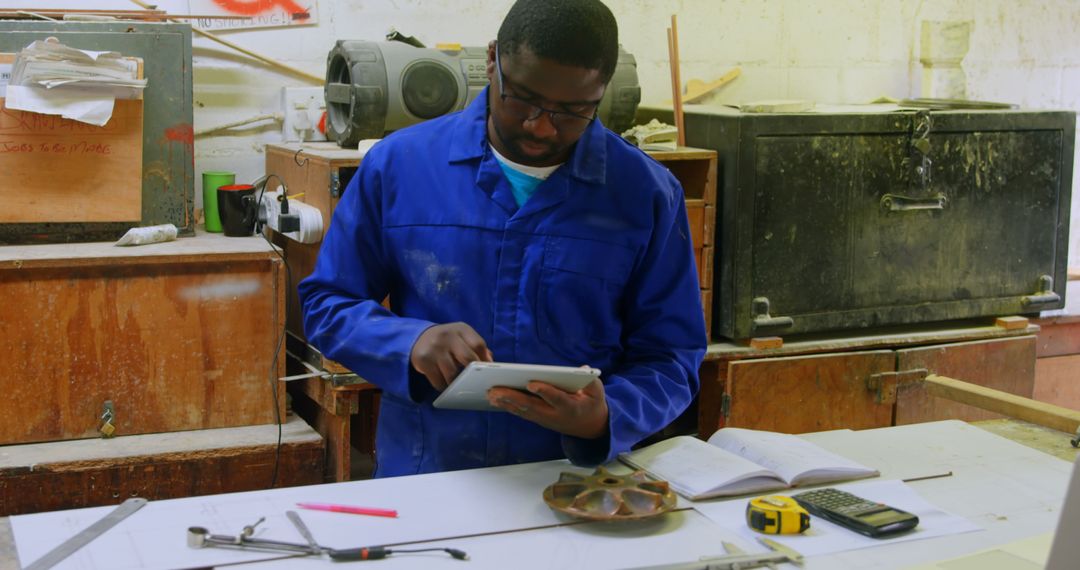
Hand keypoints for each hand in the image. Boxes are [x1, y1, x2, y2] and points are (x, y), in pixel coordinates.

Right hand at [410, 322, 492, 390]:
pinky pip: (438, 381)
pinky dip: (444, 386)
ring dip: (457, 383)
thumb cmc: (448, 341)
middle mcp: (447, 336)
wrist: (419, 338)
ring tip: (459, 384)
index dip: (484, 360)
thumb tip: (490, 362)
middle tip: (474, 382)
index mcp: (461, 329)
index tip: (485, 372)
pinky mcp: (423, 360)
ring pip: (453, 374)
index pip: (478, 345)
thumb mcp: (462, 338)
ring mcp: (434, 348)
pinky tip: (445, 383)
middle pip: (468, 358)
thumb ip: (476, 348)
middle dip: (473, 373)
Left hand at [487, 378, 608, 439]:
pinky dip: (507, 406)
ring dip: (505, 403)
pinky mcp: (538, 419)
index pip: (556, 398)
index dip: (545, 391)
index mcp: (571, 407)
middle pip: (532, 406)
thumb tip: (582, 368)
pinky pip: (521, 413)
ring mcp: (545, 419)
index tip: (532, 383)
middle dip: (513, 398)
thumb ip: (590, 381)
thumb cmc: (592, 404)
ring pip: (523, 411)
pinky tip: (494, 399)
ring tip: (490, 394)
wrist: (590, 427)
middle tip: (496, 390)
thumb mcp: (597, 392)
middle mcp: (554, 415)